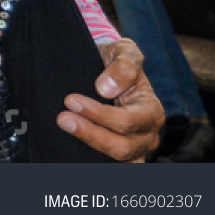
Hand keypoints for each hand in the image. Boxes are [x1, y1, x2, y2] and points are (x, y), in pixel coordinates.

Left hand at [58, 39, 162, 160]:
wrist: (107, 65)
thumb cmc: (118, 60)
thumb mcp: (124, 51)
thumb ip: (123, 65)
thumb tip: (106, 88)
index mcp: (152, 110)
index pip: (128, 121)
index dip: (99, 114)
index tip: (71, 100)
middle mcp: (147, 134)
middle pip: (123, 146)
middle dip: (90, 133)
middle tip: (62, 117)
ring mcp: (135, 147)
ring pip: (118, 158)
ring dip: (89, 142)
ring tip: (63, 124)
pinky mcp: (121, 152)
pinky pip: (110, 163)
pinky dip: (94, 158)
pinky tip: (73, 146)